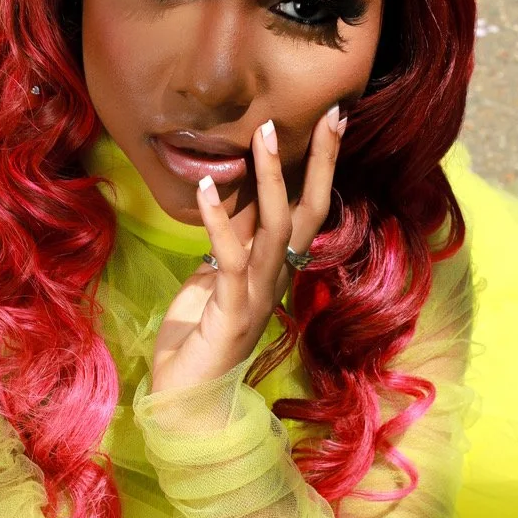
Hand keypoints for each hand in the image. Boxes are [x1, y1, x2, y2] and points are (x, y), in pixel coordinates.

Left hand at [149, 104, 347, 394]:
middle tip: (331, 115)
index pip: (306, 211)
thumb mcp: (212, 280)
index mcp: (274, 271)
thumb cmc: (196, 341)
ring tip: (262, 135)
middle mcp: (276, 281)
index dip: (320, 168)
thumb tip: (229, 205)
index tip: (333, 122)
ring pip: (276, 229)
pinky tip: (202, 188)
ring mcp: (257, 297)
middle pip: (308, 213)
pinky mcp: (230, 313)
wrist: (185, 403)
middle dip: (320, 163)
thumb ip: (228, 247)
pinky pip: (230, 259)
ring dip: (270, 179)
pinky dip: (217, 221)